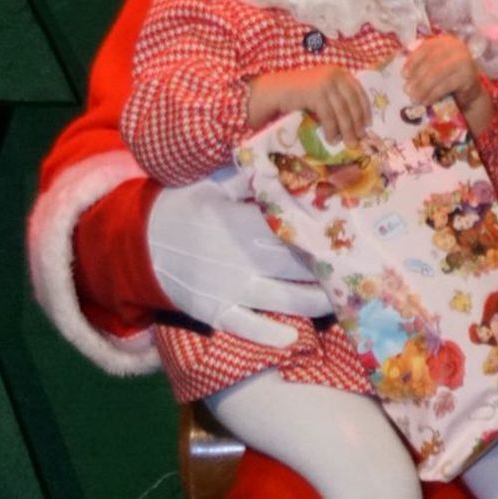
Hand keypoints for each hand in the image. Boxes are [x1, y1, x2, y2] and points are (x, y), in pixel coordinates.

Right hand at [147, 174, 330, 344]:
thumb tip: (284, 160)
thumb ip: (246, 180)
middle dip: (326, 268)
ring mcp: (225, 287)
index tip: (348, 233)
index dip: (319, 231)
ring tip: (342, 300)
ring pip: (282, 300)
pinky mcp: (212, 312)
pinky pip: (246, 328)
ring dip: (314, 302)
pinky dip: (270, 335)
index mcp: (235, 221)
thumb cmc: (183, 209)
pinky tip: (293, 338)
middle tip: (358, 268)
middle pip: (293, 265)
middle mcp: (235, 256)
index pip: (286, 227)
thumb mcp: (208, 185)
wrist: (139, 244)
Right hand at [247, 63, 370, 148]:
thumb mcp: (323, 90)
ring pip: (342, 111)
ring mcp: (325, 83)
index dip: (365, 108)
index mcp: (339, 72)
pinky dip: (332, 129)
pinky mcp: (315, 94)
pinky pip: (328, 116)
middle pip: (352, 102)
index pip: (358, 91)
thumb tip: (358, 121)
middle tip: (360, 138)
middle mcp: (334, 75)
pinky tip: (332, 139)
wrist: (275, 91)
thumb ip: (338, 97)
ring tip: (349, 143)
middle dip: (357, 122)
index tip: (368, 123)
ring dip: (347, 130)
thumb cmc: (299, 93)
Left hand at [404, 33, 486, 119]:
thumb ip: (422, 63)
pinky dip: (434, 94)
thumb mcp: (436, 65)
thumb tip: (405, 73)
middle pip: (431, 61)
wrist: (471, 89)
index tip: (404, 74)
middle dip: (417, 77)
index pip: (426, 48)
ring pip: (437, 74)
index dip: (413, 61)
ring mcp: (464, 60)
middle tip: (407, 90)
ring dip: (423, 88)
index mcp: (445, 41)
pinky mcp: (468, 76)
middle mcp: (456, 47)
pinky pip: (446, 85)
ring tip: (414, 98)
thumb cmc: (448, 76)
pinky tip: (426, 101)